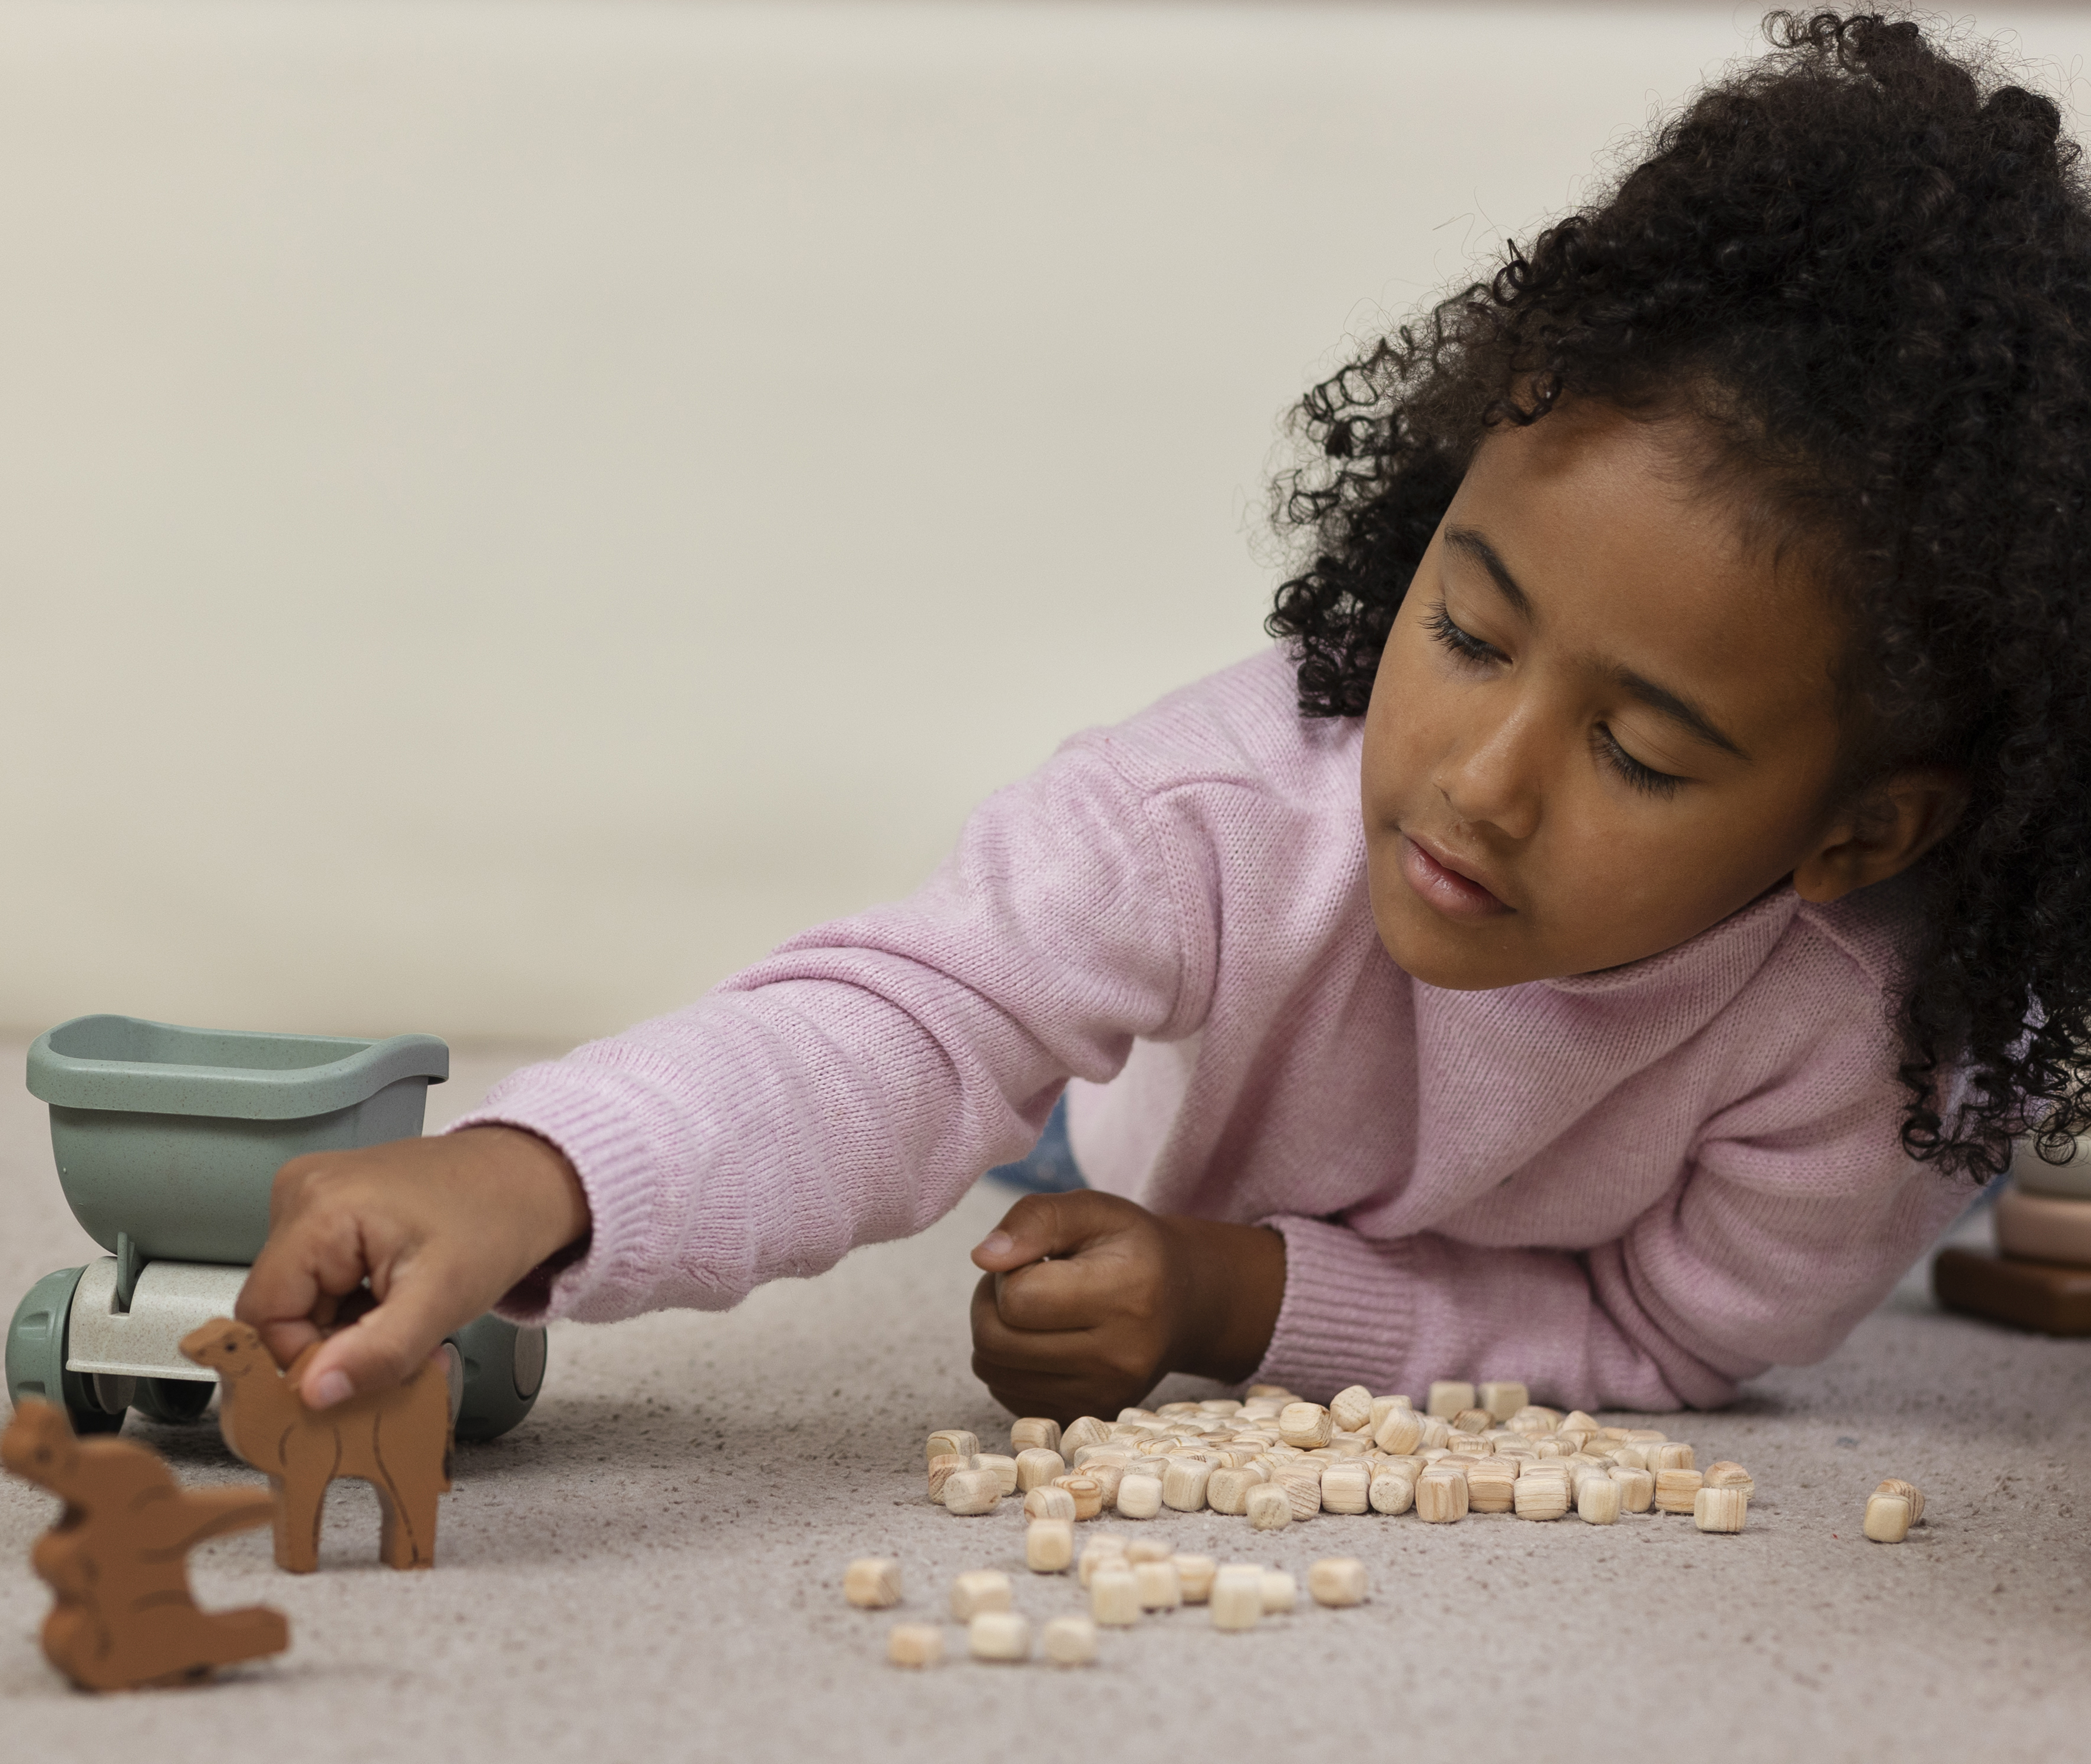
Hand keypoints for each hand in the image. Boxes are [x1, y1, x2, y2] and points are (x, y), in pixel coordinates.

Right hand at [234, 1127, 589, 1409]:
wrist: (527, 1177)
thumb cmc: (497, 1221)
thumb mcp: (442, 1300)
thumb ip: (376, 1353)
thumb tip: (313, 1393)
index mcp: (319, 1207)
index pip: (265, 1313)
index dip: (306, 1356)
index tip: (361, 1376)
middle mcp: (302, 1191)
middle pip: (282, 1307)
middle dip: (337, 1345)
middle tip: (402, 1356)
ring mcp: (313, 1195)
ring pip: (302, 1299)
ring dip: (350, 1329)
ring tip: (410, 1324)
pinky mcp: (329, 1206)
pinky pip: (319, 1277)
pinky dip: (355, 1304)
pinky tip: (399, 1302)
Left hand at [968, 1190, 1285, 1423]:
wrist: (1181, 1304)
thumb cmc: (1131, 1249)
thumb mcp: (1093, 1210)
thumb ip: (1036, 1219)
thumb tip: (982, 1256)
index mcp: (1126, 1293)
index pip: (1017, 1298)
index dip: (1009, 1272)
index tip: (1036, 1261)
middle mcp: (1119, 1356)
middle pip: (996, 1341)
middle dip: (991, 1304)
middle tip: (1022, 1281)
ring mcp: (1104, 1395)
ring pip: (994, 1371)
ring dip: (995, 1333)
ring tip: (1032, 1308)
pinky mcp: (1086, 1415)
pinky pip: (1007, 1395)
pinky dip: (1009, 1365)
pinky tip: (1041, 1340)